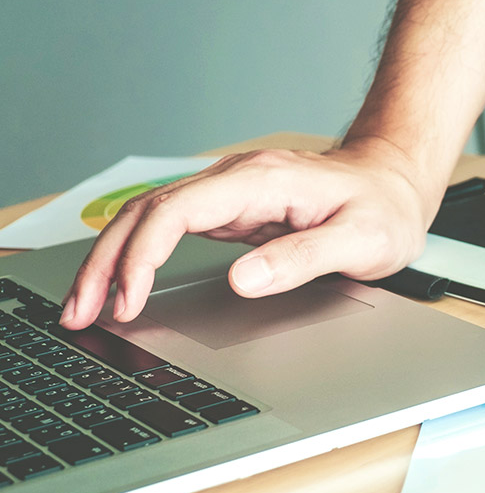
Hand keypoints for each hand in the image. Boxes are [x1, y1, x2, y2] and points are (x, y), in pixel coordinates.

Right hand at [60, 138, 437, 328]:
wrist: (395, 184)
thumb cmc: (383, 210)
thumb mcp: (360, 241)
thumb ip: (303, 258)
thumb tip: (242, 278)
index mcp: (261, 181)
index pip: (178, 211)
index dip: (144, 255)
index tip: (130, 299)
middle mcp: (235, 180)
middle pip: (147, 213)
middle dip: (106, 262)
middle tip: (81, 312)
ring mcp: (229, 193)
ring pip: (149, 219)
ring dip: (111, 260)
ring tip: (85, 306)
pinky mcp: (229, 210)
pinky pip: (168, 229)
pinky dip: (137, 257)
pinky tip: (122, 285)